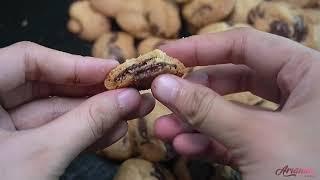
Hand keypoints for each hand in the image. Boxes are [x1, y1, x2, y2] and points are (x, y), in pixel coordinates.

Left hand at [0, 42, 153, 179]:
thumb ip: (87, 122)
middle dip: (94, 93)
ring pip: (54, 113)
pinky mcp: (15, 149)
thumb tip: (127, 99)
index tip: (114, 71)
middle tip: (131, 93)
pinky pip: (52, 134)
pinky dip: (82, 134)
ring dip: (95, 115)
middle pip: (47, 86)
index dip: (76, 63)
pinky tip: (112, 132)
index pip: (29, 60)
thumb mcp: (42, 155)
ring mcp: (2, 130)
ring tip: (130, 114)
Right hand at [152, 28, 319, 178]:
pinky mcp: (277, 149)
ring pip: (233, 111)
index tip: (163, 55)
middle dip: (194, 91)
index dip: (200, 47)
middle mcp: (300, 92)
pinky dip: (210, 141)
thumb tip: (163, 85)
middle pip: (235, 77)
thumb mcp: (256, 139)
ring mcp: (287, 123)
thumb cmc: (311, 175)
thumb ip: (207, 109)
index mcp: (310, 73)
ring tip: (164, 129)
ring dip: (196, 121)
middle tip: (161, 96)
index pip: (245, 45)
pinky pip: (239, 137)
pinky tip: (186, 147)